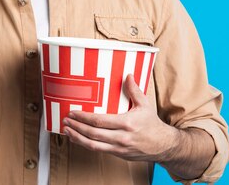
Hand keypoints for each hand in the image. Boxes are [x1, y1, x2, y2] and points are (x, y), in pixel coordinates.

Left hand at [62, 74, 179, 162]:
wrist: (163, 146)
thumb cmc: (153, 125)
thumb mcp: (145, 104)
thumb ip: (134, 89)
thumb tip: (127, 75)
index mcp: (127, 123)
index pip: (100, 121)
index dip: (84, 117)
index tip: (73, 113)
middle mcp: (121, 138)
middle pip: (93, 134)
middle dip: (77, 127)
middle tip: (66, 121)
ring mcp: (119, 148)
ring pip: (93, 146)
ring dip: (78, 138)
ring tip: (67, 131)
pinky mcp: (118, 154)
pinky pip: (99, 150)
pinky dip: (87, 145)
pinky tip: (79, 139)